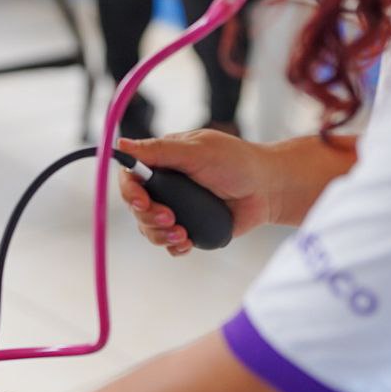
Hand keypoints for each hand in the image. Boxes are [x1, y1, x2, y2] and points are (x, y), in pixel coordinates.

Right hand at [117, 129, 276, 255]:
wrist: (269, 190)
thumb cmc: (237, 162)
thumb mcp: (197, 151)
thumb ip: (159, 150)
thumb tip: (121, 145)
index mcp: (163, 162)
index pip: (131, 177)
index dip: (130, 192)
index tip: (141, 202)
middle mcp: (167, 185)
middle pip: (137, 208)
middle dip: (149, 217)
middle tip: (171, 218)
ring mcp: (178, 208)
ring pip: (150, 228)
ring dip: (160, 235)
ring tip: (183, 234)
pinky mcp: (191, 227)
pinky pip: (170, 243)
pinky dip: (174, 246)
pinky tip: (188, 242)